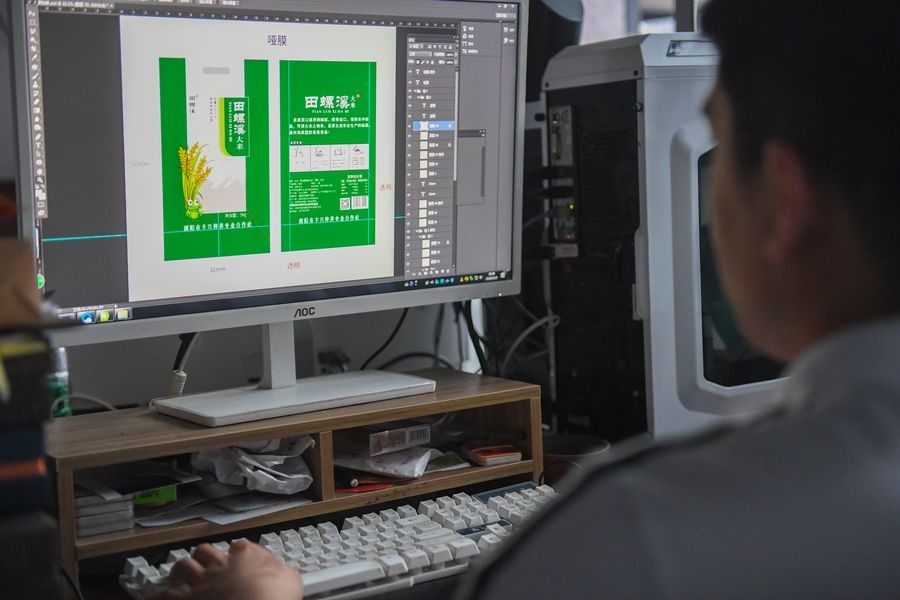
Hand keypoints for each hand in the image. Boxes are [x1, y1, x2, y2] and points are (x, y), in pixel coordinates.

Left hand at [154, 540, 302, 599]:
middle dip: (204, 557)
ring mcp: (202, 581)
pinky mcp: (187, 598)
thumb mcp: (292, 581)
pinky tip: (164, 597)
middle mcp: (221, 564)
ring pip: (184, 566)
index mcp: (247, 555)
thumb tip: (285, 574)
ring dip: (182, 571)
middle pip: (205, 551)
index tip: (238, 560)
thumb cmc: (276, 597)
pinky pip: (167, 594)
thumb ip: (284, 573)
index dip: (237, 554)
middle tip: (206, 567)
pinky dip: (164, 595)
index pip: (240, 546)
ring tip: (182, 578)